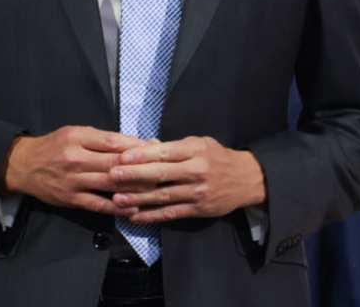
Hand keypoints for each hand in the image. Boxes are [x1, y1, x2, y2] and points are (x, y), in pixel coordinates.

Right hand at [2, 126, 146, 215]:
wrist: (23, 165)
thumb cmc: (54, 146)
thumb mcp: (75, 133)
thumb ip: (101, 139)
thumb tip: (133, 142)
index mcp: (78, 138)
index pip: (113, 141)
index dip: (136, 145)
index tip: (155, 148)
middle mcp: (76, 158)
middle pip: (115, 163)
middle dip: (141, 166)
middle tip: (162, 169)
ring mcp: (74, 181)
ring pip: (110, 184)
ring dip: (134, 187)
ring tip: (155, 188)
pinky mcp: (72, 199)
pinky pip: (99, 204)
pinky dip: (117, 207)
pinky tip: (134, 208)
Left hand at [109, 136, 266, 223]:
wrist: (247, 179)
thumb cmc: (217, 157)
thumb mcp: (199, 143)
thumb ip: (174, 146)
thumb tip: (145, 146)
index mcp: (195, 151)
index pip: (165, 152)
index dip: (143, 155)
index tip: (122, 157)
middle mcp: (196, 171)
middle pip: (161, 174)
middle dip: (135, 175)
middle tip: (112, 176)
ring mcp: (197, 192)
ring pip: (163, 196)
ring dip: (138, 199)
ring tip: (118, 200)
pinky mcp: (198, 209)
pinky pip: (172, 213)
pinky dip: (153, 216)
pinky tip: (136, 217)